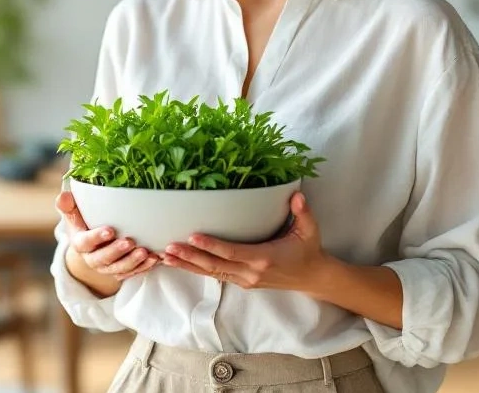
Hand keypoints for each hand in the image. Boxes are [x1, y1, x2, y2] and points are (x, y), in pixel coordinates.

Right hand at [56, 191, 159, 280]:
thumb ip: (68, 205)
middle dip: (117, 252)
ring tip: (145, 253)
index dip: (97, 237)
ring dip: (132, 262)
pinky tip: (154, 259)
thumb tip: (63, 195)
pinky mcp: (121, 272)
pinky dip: (144, 267)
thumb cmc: (84, 223)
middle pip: (103, 259)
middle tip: (130, 242)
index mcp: (80, 243)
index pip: (86, 242)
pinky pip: (132, 273)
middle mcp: (92, 259)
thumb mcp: (73, 214)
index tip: (110, 230)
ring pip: (119, 269)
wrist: (92, 244)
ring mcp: (107, 268)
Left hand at [161, 192, 327, 290]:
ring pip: (211, 273)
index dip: (211, 246)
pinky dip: (197, 269)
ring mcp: (245, 280)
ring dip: (188, 265)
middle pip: (214, 266)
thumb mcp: (310, 230)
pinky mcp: (241, 282)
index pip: (232, 253)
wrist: (312, 277)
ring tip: (166, 257)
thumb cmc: (308, 250)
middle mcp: (250, 272)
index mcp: (263, 258)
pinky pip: (215, 276)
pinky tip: (180, 263)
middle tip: (168, 248)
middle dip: (190, 257)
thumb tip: (296, 195)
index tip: (192, 237)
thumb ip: (302, 212)